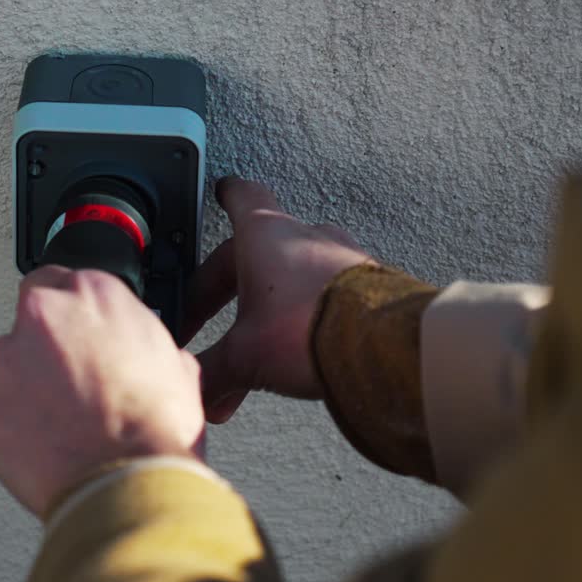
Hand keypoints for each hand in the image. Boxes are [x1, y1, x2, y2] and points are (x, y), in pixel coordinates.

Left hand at [0, 266, 205, 517]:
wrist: (126, 488)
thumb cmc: (154, 431)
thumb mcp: (174, 363)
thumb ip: (139, 338)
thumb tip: (135, 349)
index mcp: (93, 294)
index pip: (63, 279)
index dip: (71, 313)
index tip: (75, 332)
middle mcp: (42, 316)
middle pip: (31, 320)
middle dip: (47, 347)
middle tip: (73, 383)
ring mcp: (5, 362)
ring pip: (9, 365)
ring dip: (28, 386)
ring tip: (62, 423)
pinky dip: (9, 423)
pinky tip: (44, 443)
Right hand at [182, 177, 374, 422]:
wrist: (383, 348)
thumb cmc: (313, 328)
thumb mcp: (244, 356)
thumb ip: (214, 371)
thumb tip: (198, 389)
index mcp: (266, 235)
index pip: (243, 198)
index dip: (228, 197)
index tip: (223, 193)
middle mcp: (308, 238)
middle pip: (259, 254)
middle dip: (231, 292)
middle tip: (212, 318)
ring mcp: (344, 261)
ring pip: (295, 281)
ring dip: (271, 315)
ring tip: (259, 357)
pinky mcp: (372, 289)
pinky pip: (329, 301)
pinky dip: (307, 325)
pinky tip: (301, 355)